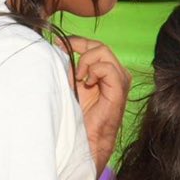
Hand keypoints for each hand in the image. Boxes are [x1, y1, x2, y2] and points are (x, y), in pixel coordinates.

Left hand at [68, 36, 129, 165]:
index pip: (94, 46)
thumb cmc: (78, 115)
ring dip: (85, 61)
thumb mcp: (70, 85)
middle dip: (79, 47)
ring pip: (104, 52)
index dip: (76, 41)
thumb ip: (70, 67)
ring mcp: (120, 80)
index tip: (58, 42)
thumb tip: (59, 49)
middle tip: (65, 56)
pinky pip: (108, 67)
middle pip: (99, 46)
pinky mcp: (119, 89)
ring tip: (78, 77)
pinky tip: (87, 83)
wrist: (87, 138)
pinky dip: (94, 70)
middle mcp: (116, 73)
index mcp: (105, 71)